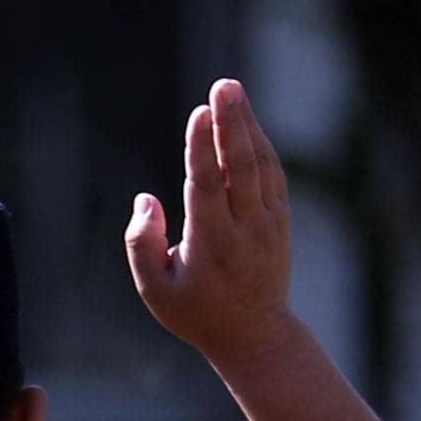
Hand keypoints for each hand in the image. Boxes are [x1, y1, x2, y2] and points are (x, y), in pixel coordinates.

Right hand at [124, 77, 301, 367]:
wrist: (255, 335)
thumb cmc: (195, 312)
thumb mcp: (154, 291)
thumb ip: (141, 244)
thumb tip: (146, 199)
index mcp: (211, 245)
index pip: (207, 187)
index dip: (202, 148)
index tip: (199, 112)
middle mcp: (245, 229)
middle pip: (240, 167)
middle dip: (232, 123)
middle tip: (224, 85)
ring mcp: (268, 222)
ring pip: (259, 164)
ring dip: (247, 125)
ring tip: (233, 90)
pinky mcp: (280, 218)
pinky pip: (271, 173)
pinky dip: (259, 144)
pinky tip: (246, 121)